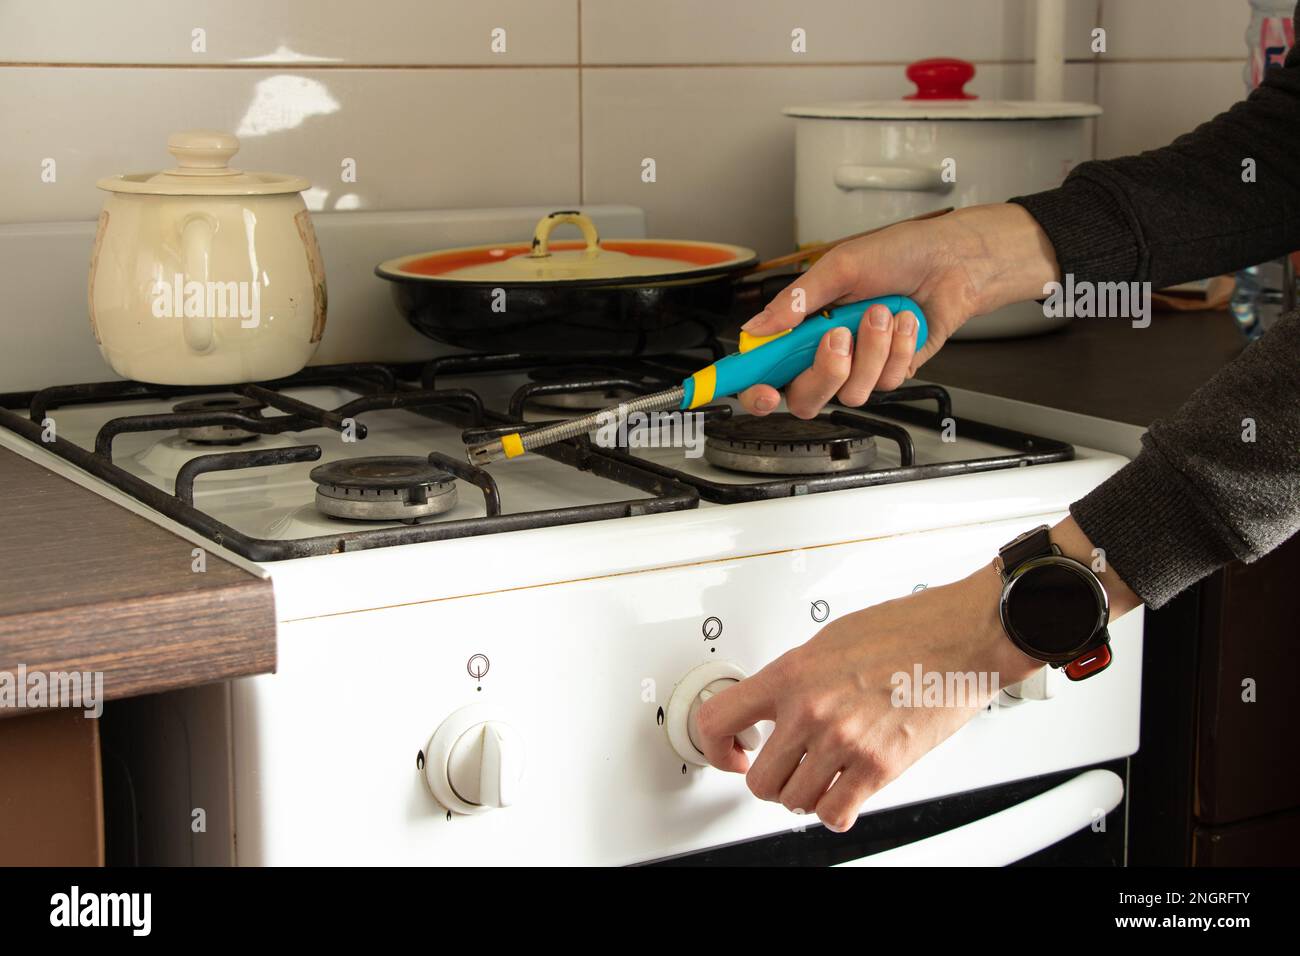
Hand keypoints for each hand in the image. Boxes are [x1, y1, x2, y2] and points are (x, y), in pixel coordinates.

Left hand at [693, 565, 1040, 830]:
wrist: (962, 637)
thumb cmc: (906, 628)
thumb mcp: (829, 638)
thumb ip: (796, 674)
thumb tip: (775, 699)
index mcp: (791, 674)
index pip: (716, 720)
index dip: (714, 747)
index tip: (729, 752)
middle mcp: (810, 711)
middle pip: (758, 780)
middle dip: (769, 779)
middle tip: (783, 768)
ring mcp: (844, 742)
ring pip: (794, 802)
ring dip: (804, 795)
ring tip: (819, 776)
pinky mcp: (879, 767)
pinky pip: (835, 814)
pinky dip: (836, 810)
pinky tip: (843, 792)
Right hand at [738, 203, 1060, 418]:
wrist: (952, 260)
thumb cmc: (899, 254)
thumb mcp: (839, 267)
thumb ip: (795, 301)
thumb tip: (757, 327)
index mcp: (802, 327)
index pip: (767, 371)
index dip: (757, 390)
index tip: (763, 392)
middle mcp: (826, 352)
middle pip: (805, 398)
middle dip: (824, 371)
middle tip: (838, 336)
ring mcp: (860, 366)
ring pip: (851, 392)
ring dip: (871, 349)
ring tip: (883, 312)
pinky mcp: (892, 372)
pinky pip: (885, 381)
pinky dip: (898, 348)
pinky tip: (905, 322)